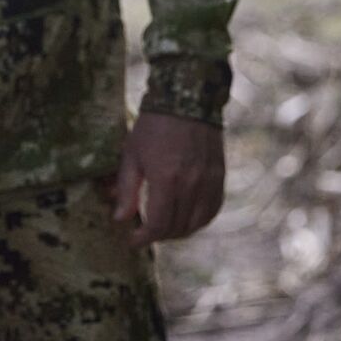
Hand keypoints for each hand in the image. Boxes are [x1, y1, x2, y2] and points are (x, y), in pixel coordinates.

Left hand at [110, 111, 225, 247]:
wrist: (186, 100)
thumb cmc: (153, 126)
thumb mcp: (131, 154)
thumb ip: (127, 190)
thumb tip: (119, 219)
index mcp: (167, 179)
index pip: (159, 224)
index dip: (144, 238)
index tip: (132, 240)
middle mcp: (192, 185)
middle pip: (178, 227)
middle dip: (159, 236)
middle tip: (145, 232)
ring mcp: (209, 182)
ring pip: (197, 223)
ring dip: (179, 231)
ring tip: (163, 228)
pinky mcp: (220, 177)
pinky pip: (212, 210)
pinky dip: (199, 221)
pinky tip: (186, 218)